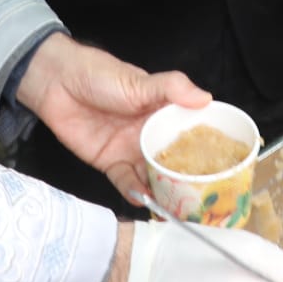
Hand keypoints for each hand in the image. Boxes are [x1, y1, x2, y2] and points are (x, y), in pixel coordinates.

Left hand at [16, 33, 208, 205]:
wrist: (57, 83)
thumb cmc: (101, 74)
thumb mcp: (140, 81)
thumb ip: (172, 88)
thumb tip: (206, 98)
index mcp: (164, 113)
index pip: (192, 133)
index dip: (207, 149)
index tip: (226, 167)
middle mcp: (151, 134)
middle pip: (174, 161)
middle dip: (187, 179)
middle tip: (204, 198)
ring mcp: (131, 150)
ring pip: (152, 176)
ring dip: (163, 191)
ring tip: (177, 206)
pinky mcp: (109, 163)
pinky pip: (126, 182)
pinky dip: (135, 192)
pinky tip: (145, 199)